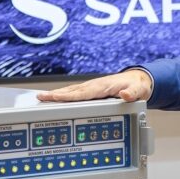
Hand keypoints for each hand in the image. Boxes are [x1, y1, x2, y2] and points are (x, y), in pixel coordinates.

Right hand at [37, 69, 152, 102]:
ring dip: (57, 94)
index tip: (56, 97)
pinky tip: (55, 99)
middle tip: (40, 97)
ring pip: (71, 91)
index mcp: (103, 86)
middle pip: (72, 91)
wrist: (138, 79)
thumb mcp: (138, 91)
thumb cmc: (137, 85)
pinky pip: (75, 93)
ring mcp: (92, 87)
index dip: (69, 96)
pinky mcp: (91, 91)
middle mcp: (95, 85)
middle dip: (56, 94)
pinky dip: (63, 95)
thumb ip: (132, 94)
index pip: (83, 93)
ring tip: (41, 97)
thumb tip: (125, 95)